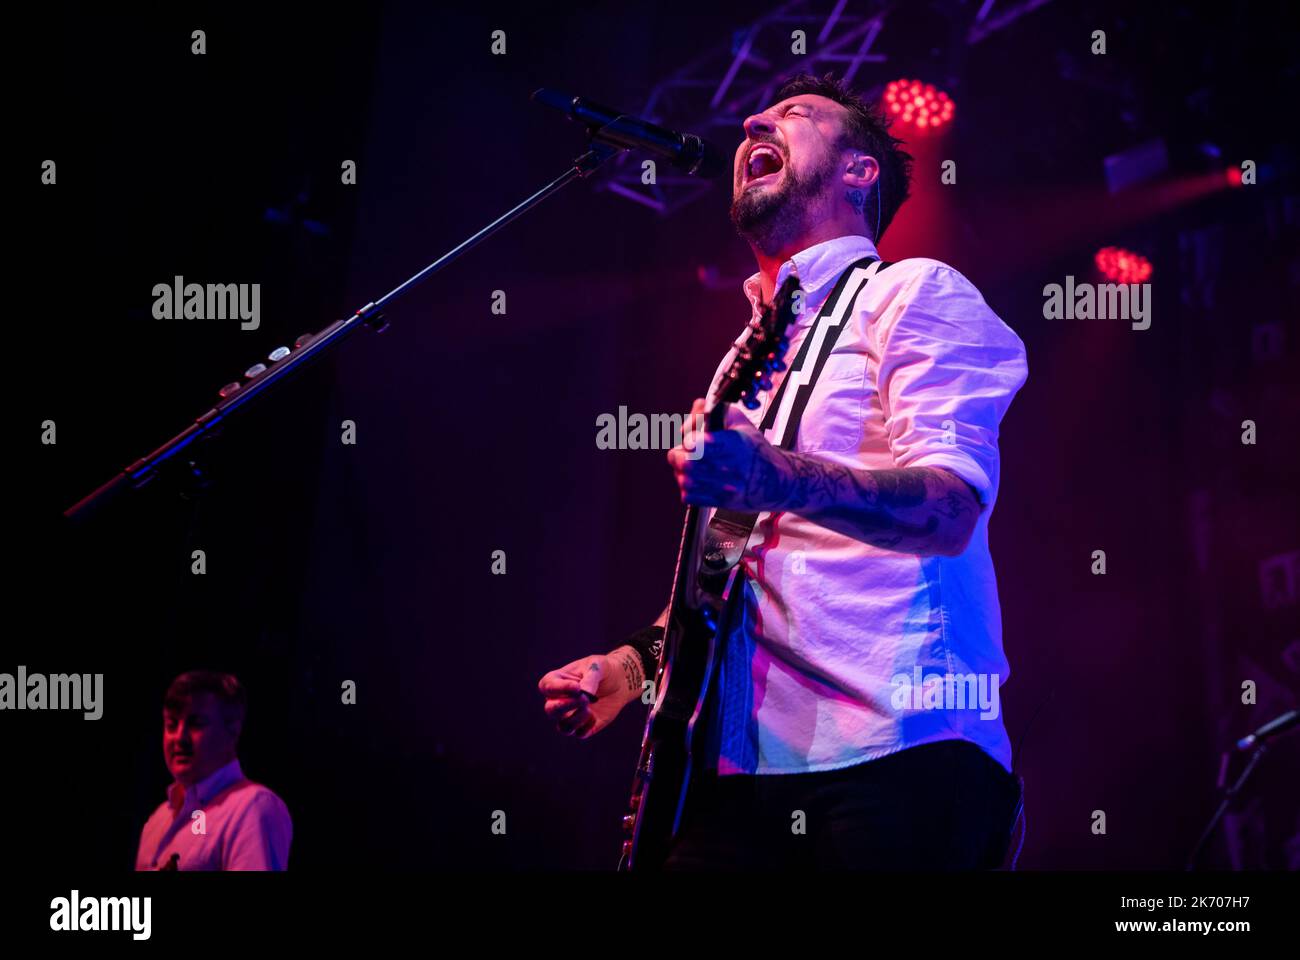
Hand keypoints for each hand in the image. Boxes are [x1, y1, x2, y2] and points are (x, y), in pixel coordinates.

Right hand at [537, 653, 634, 738]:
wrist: (619, 681)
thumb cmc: (603, 670)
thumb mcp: (598, 666)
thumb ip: (590, 678)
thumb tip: (583, 693)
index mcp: (557, 681)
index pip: (547, 687)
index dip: (559, 689)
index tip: (577, 687)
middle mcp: (559, 700)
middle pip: (550, 710)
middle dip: (565, 706)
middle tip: (584, 699)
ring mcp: (570, 715)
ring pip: (563, 726)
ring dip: (577, 719)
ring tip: (590, 707)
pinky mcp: (583, 726)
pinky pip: (579, 734)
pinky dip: (587, 727)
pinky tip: (595, 716)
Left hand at [666, 398, 791, 511]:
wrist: (775, 480)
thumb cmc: (754, 448)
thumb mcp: (737, 420)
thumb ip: (706, 412)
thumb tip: (683, 428)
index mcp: (734, 443)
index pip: (701, 444)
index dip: (690, 440)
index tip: (692, 439)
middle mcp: (730, 467)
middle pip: (687, 463)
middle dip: (678, 454)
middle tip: (684, 451)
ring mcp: (725, 488)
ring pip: (685, 481)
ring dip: (681, 471)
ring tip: (690, 464)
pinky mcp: (720, 502)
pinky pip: (688, 496)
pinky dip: (687, 486)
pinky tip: (696, 478)